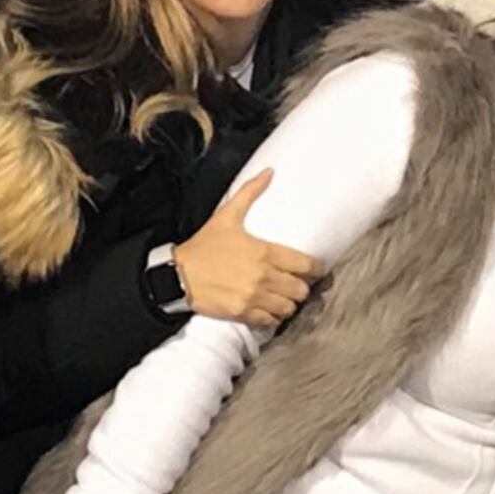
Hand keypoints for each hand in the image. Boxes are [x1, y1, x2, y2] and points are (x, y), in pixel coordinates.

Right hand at [171, 165, 322, 329]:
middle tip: (297, 284)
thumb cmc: (204, 245)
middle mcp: (264, 276)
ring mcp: (254, 297)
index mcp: (266, 252)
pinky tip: (269, 310)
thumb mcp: (226, 216)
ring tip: (284, 298)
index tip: (316, 270)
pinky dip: (273, 317)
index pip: (306, 265)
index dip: (316, 269)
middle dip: (302, 288)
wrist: (178, 274)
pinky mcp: (243, 313)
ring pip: (288, 308)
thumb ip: (250, 193)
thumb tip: (269, 172)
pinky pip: (270, 321)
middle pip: (301, 290)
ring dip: (289, 304)